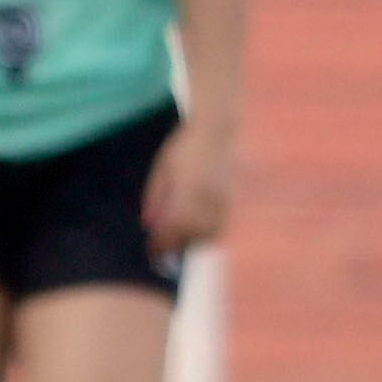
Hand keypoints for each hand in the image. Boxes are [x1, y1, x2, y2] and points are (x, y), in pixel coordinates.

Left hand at [141, 123, 233, 257]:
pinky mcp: (232, 198)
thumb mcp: (163, 168)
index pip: (174, 225)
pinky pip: (221, 225)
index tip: (152, 251)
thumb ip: (156, 196)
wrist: (218, 130)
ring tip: (177, 243)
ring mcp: (223, 197)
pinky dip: (208, 235)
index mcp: (188, 187)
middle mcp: (208, 195)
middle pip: (192, 233)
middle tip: (161, 251)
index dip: (163, 242)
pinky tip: (196, 234)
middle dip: (176, 245)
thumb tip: (149, 225)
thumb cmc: (183, 147)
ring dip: (192, 242)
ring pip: (210, 233)